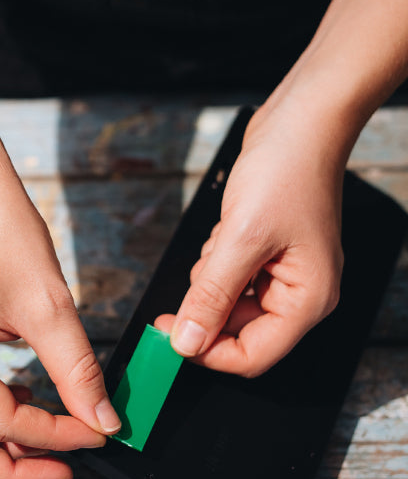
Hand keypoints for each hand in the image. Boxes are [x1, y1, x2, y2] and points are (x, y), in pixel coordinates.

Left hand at [155, 104, 348, 376]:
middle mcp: (298, 294)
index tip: (171, 336)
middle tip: (194, 275)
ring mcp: (282, 274)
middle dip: (207, 307)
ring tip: (223, 239)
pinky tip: (226, 229)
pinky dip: (216, 259)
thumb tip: (187, 342)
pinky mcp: (264, 255)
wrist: (299, 122)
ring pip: (228, 303)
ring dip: (210, 278)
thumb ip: (211, 296)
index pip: (253, 356)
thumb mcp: (240, 239)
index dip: (208, 352)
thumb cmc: (286, 172)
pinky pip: (228, 276)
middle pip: (238, 332)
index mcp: (307, 300)